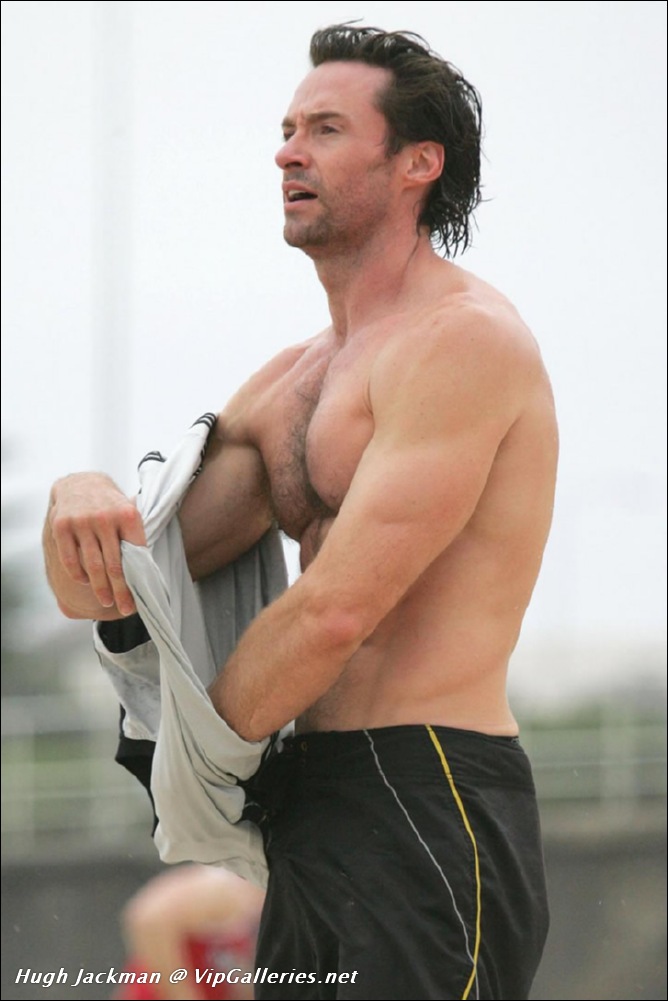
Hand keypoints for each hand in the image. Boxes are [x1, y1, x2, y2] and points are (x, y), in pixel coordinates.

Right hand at [47, 472, 145, 616]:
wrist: (81, 483)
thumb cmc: (111, 506)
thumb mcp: (128, 515)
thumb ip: (134, 540)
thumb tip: (145, 576)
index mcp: (127, 516)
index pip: (135, 555)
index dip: (136, 580)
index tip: (139, 600)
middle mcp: (105, 518)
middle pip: (114, 565)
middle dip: (120, 591)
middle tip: (125, 608)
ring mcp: (82, 521)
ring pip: (93, 565)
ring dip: (100, 588)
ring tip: (107, 600)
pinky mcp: (62, 526)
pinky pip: (70, 559)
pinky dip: (78, 575)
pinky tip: (86, 583)